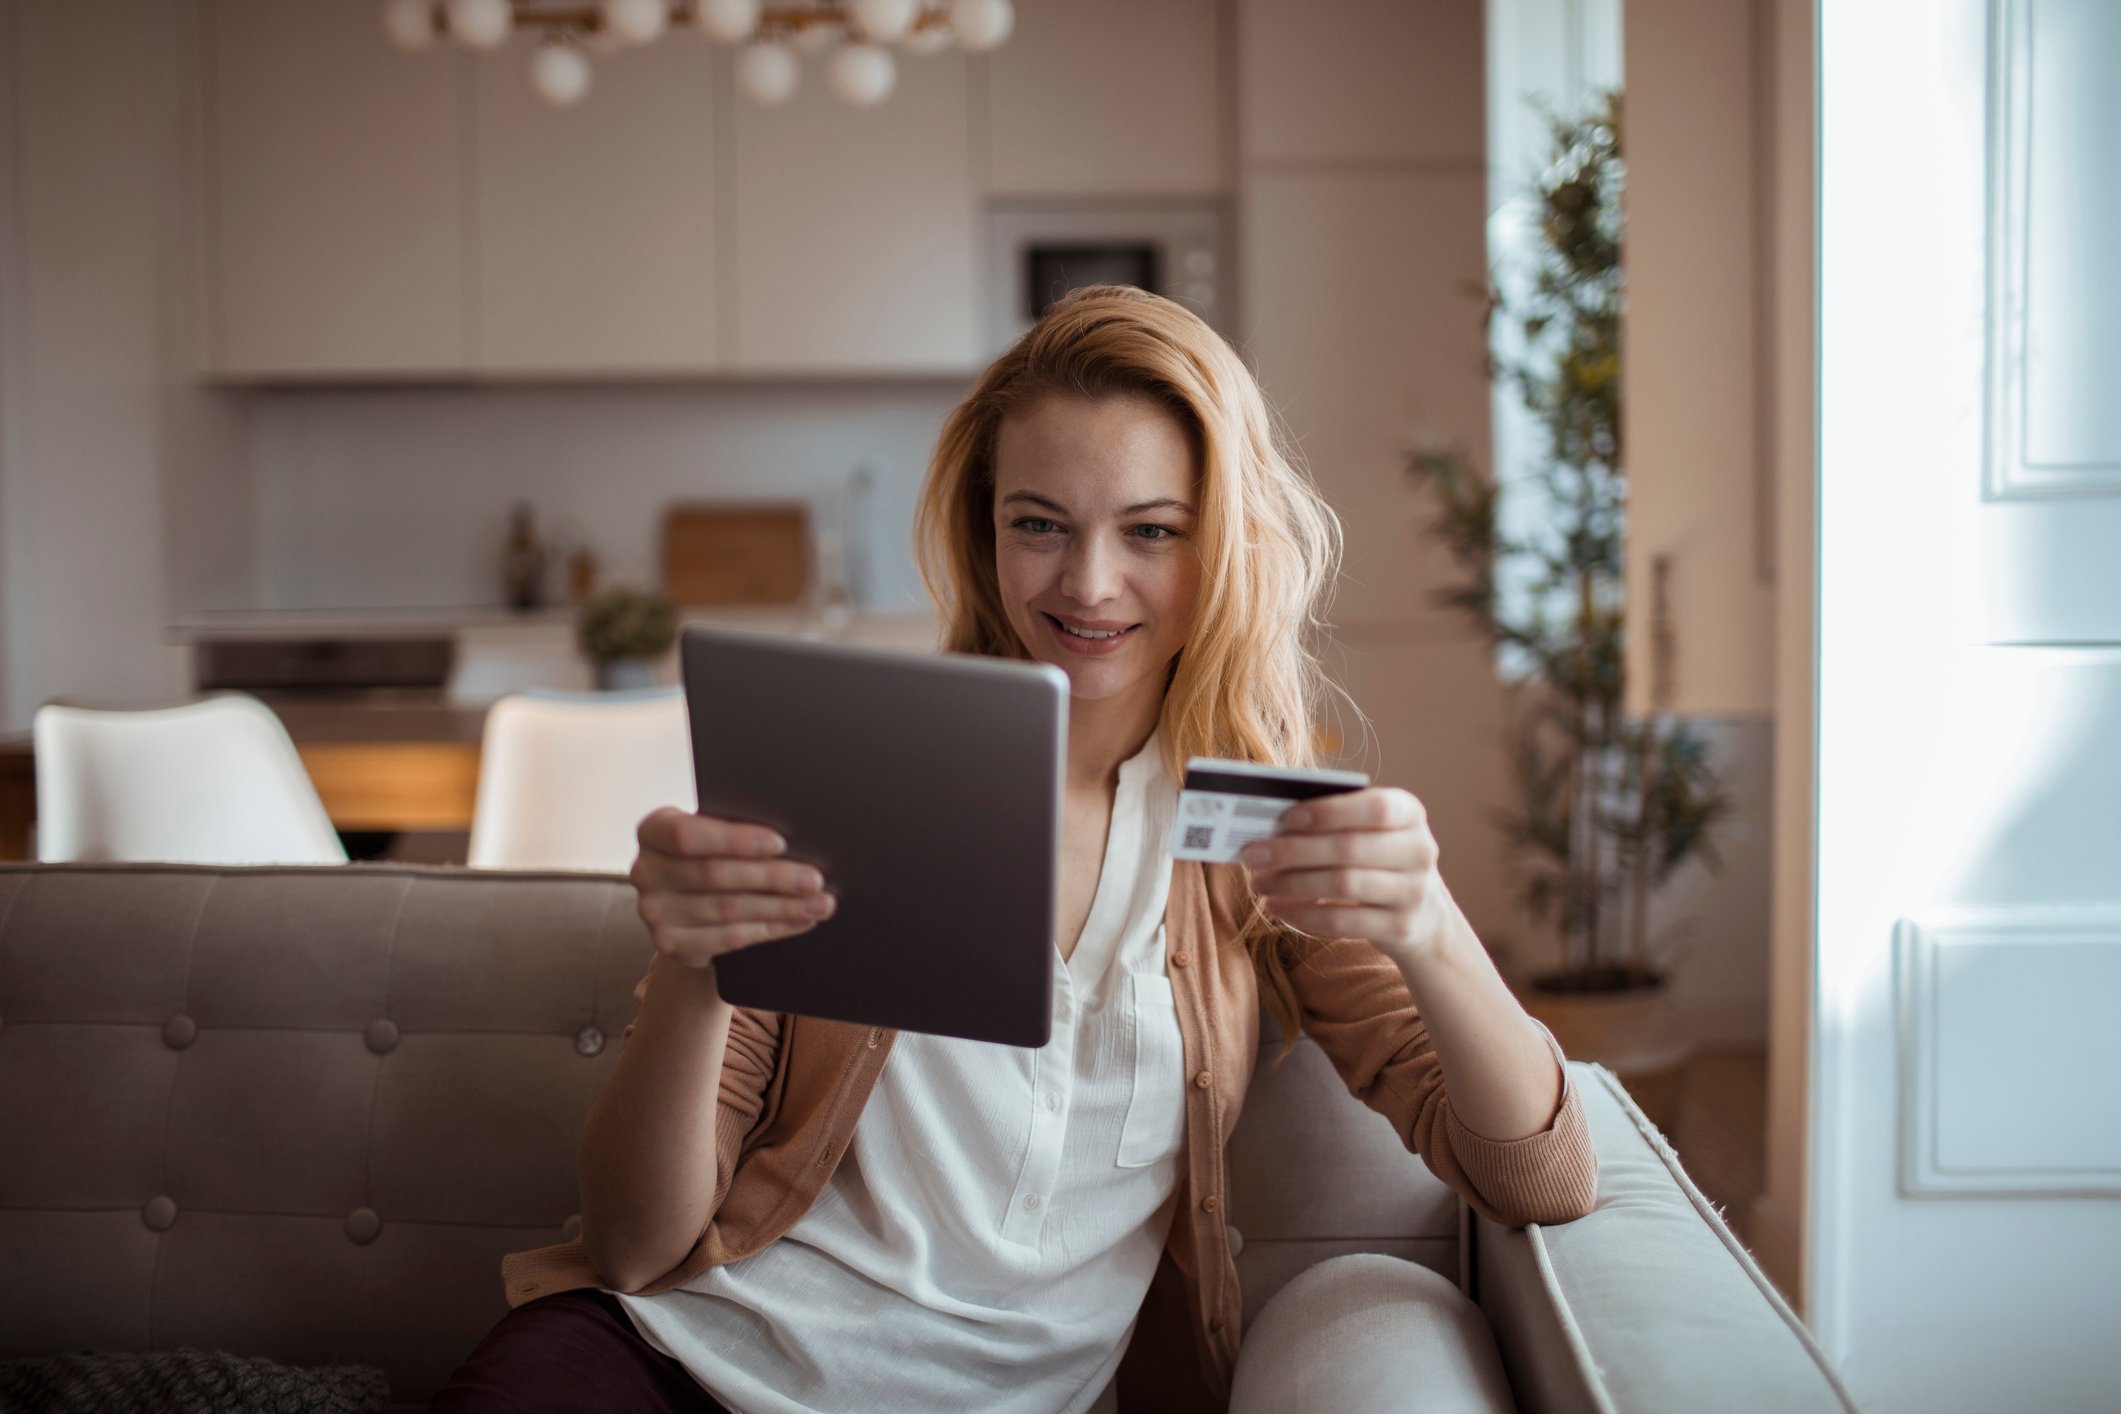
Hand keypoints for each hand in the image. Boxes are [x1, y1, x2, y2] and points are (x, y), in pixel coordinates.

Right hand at [629, 808, 835, 969]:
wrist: (688, 903)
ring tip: (819, 903)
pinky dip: (771, 929)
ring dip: (780, 907)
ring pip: (728, 909)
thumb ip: (735, 831)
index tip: (780, 843)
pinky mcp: (671, 943)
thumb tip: (796, 837)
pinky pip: (729, 938)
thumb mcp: (714, 834)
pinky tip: (799, 921)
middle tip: (814, 879)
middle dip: (772, 877)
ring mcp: (654, 911)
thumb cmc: (711, 854)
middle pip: (714, 875)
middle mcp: (645, 870)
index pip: (688, 834)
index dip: (734, 840)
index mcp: (653, 830)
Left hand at [1239, 787, 1446, 962]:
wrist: (1422, 912)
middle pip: (1350, 848)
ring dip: (1293, 884)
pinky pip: (1342, 922)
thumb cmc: (1377, 856)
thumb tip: (1269, 824)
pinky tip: (1277, 908)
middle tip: (1253, 854)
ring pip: (1343, 885)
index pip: (1375, 807)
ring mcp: (1413, 893)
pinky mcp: (1400, 928)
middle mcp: (1419, 851)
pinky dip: (1302, 915)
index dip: (1329, 812)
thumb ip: (1331, 820)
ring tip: (1260, 882)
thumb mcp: (1368, 830)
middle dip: (1294, 851)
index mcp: (1410, 813)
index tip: (1286, 818)